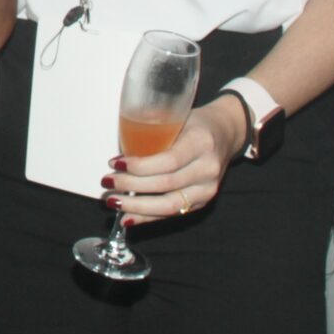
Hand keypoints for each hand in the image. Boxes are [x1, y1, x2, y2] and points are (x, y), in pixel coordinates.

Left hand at [107, 96, 247, 220]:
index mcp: (201, 143)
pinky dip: (147, 217)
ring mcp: (207, 189)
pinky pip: (172, 214)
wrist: (226, 134)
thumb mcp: (178, 115)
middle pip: (165, 185)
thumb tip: (120, 145)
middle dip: (131, 186)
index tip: (115, 163)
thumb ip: (153, 127)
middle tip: (107, 182)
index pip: (168, 160)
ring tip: (113, 202)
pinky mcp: (203, 202)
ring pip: (169, 206)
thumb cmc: (197, 124)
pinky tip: (128, 218)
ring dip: (136, 207)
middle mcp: (208, 169)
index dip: (139, 166)